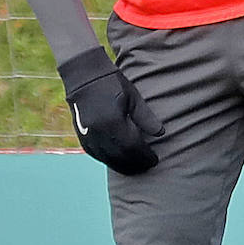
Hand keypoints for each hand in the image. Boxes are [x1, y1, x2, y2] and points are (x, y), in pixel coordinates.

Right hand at [58, 47, 164, 174]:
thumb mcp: (133, 97)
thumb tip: (161, 133)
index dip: (144, 156)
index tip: (155, 160)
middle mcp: (99, 133)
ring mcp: (88, 136)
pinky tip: (118, 162)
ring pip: (108, 159)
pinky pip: (97, 155)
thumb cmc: (112, 83)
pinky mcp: (82, 136)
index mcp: (113, 122)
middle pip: (121, 157)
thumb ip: (146, 117)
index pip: (133, 147)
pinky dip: (109, 161)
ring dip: (123, 166)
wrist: (84, 76)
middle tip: (147, 167)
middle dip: (135, 164)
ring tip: (135, 168)